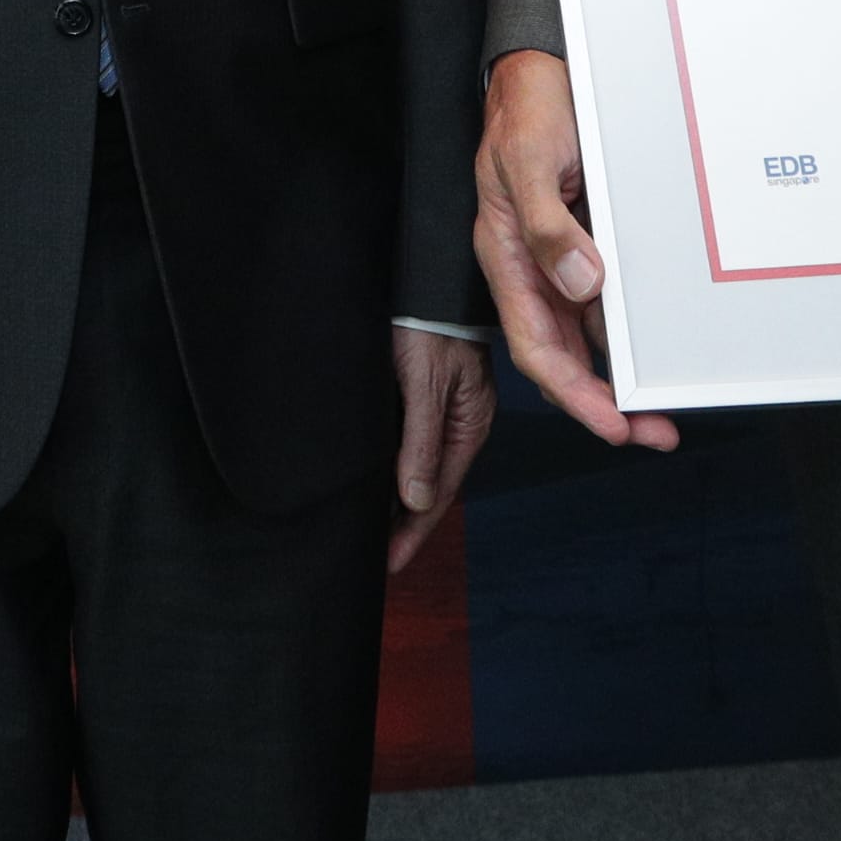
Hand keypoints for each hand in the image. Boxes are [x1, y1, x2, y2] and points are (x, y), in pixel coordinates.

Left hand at [385, 327, 493, 572]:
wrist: (428, 278)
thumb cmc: (430, 325)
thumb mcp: (425, 384)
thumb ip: (421, 442)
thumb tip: (416, 498)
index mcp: (466, 427)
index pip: (438, 495)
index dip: (413, 532)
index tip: (390, 563)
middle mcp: (458, 425)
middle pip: (431, 487)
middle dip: (405, 523)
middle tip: (376, 556)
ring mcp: (443, 411)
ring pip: (420, 468)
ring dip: (399, 498)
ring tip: (374, 529)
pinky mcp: (426, 395)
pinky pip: (411, 444)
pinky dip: (396, 467)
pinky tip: (379, 481)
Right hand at [472, 50, 677, 452]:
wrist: (540, 69)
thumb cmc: (525, 110)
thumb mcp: (529, 162)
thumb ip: (548, 226)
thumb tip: (581, 283)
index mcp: (507, 255)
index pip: (537, 346)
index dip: (574, 393)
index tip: (613, 424)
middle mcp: (532, 266)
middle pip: (564, 354)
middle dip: (604, 402)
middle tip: (652, 430)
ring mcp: (558, 255)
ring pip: (587, 334)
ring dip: (620, 371)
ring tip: (660, 404)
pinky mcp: (584, 239)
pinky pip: (606, 297)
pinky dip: (629, 327)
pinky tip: (657, 343)